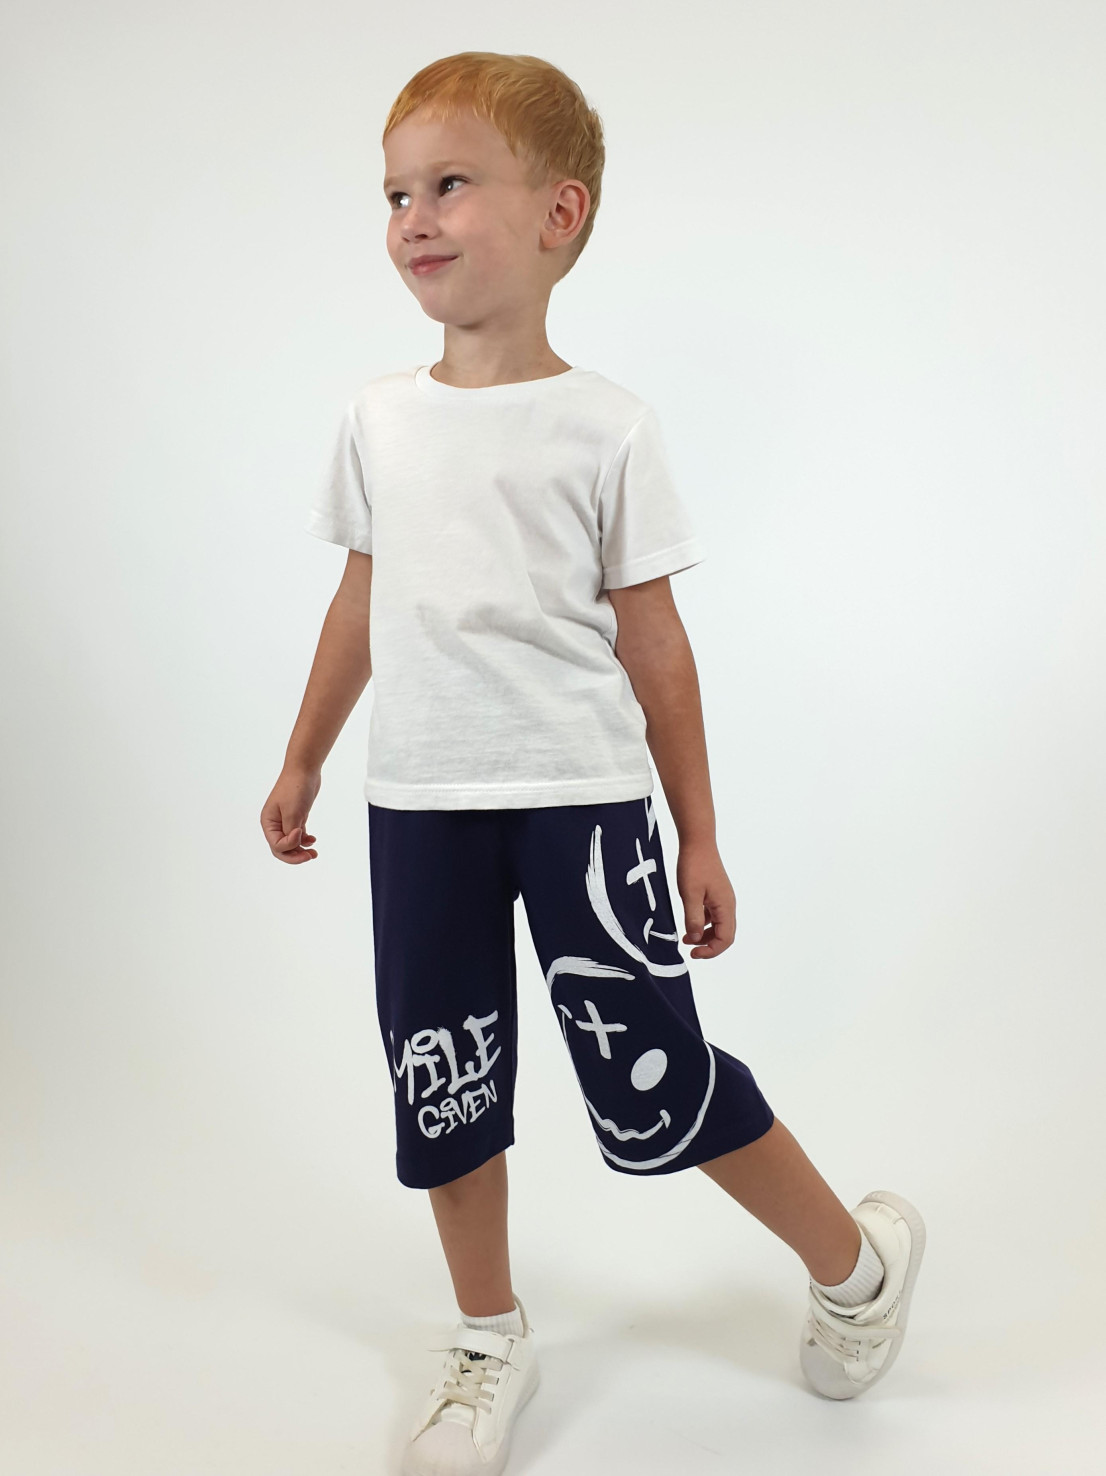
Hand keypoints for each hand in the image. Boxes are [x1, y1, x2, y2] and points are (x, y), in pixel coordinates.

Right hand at [260, 766, 321, 863]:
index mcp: (268, 822)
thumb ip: (291, 832)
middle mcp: (274, 823)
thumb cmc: (295, 788)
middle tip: (310, 856)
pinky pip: (298, 835)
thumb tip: (293, 845)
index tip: (301, 833)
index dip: (290, 845)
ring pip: (291, 843)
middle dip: (295, 855)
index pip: (276, 845)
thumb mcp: (293, 812)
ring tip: (314, 853)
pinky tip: (313, 840)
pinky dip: (304, 840)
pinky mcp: (296, 817)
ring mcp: (285, 821)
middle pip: (282, 848)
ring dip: (301, 850)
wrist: (304, 769)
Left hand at [676, 839, 735, 958]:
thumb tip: (694, 939)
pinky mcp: (715, 893)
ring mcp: (722, 899)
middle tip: (691, 952)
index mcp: (725, 907)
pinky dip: (702, 923)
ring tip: (686, 939)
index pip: (725, 939)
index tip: (693, 954)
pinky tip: (688, 922)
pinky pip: (713, 915)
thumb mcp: (689, 895)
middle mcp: (728, 904)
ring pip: (718, 925)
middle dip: (709, 946)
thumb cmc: (694, 866)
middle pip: (724, 935)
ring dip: (704, 935)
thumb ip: (692, 918)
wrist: (698, 842)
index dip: (711, 951)